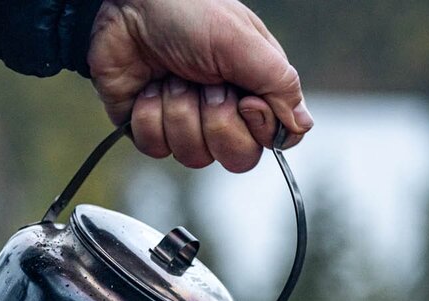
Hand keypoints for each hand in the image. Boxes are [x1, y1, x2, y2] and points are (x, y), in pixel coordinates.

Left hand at [87, 0, 312, 171]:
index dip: (257, 127)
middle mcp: (227, 113)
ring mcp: (190, 124)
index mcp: (256, 91)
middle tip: (203, 84)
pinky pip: (159, 148)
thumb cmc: (186, 11)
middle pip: (239, 158)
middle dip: (216, 120)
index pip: (274, 140)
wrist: (125, 3)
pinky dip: (150, 115)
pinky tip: (149, 88)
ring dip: (179, 111)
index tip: (243, 98)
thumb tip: (303, 125)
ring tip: (171, 77)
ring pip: (196, 157)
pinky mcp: (155, 130)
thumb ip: (279, 84)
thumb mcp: (242, 41)